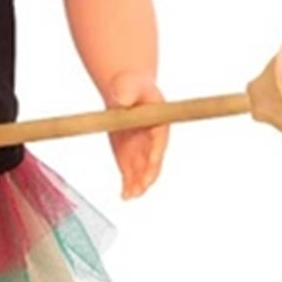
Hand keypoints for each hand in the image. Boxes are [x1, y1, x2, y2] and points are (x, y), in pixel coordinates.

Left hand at [104, 70, 168, 199]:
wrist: (125, 93)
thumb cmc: (130, 87)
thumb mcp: (128, 85)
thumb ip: (126, 92)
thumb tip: (122, 100)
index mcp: (158, 121)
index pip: (159, 138)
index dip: (156, 149)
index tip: (153, 160)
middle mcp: (153, 140)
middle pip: (153, 160)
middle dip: (148, 173)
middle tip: (141, 185)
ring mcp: (142, 151)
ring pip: (142, 171)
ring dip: (138, 184)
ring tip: (130, 195)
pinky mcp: (130, 156)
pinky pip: (130, 173)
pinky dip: (128, 185)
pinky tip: (124, 196)